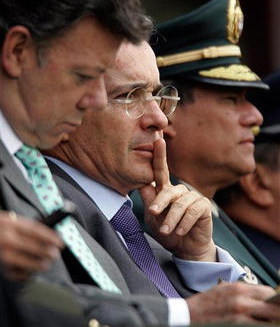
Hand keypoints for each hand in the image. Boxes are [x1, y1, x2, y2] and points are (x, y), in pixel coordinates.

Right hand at [0, 211, 63, 280]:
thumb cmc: (0, 229)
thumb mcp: (10, 221)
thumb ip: (26, 227)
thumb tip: (50, 236)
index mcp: (10, 223)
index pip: (35, 230)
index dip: (50, 237)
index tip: (60, 242)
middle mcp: (5, 238)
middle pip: (32, 246)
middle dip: (47, 251)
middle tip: (56, 254)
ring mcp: (1, 254)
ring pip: (24, 262)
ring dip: (38, 264)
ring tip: (46, 264)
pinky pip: (14, 273)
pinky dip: (24, 274)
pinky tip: (30, 272)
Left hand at [140, 138, 214, 260]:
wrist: (186, 248)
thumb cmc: (168, 232)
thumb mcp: (153, 218)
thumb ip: (149, 201)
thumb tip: (140, 183)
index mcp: (165, 191)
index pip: (160, 170)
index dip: (159, 154)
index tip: (157, 137)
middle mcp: (179, 191)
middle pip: (168, 190)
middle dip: (160, 203)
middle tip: (154, 214)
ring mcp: (192, 197)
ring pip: (180, 203)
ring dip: (171, 219)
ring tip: (167, 231)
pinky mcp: (203, 206)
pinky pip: (193, 211)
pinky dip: (184, 223)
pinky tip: (180, 232)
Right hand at [187, 282, 279, 322]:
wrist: (190, 314)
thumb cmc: (206, 303)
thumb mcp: (225, 289)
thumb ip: (244, 291)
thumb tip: (262, 296)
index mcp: (239, 289)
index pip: (268, 292)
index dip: (274, 299)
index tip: (276, 303)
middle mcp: (242, 302)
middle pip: (273, 308)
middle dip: (276, 311)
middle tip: (276, 314)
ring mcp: (241, 317)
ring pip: (268, 321)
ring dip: (269, 320)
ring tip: (265, 320)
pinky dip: (259, 325)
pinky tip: (256, 323)